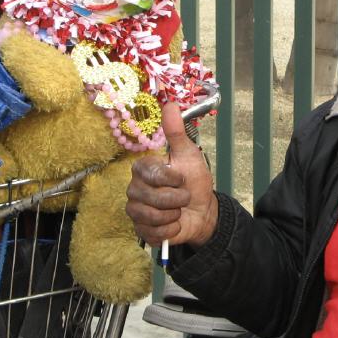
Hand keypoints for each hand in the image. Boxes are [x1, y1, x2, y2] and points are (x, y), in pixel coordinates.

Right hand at [125, 101, 217, 247]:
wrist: (202, 211)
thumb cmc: (194, 181)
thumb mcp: (189, 155)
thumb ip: (177, 133)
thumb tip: (170, 104)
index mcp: (143, 169)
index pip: (151, 174)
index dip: (171, 179)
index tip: (182, 178)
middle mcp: (134, 188)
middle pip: (152, 197)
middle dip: (176, 199)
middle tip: (183, 196)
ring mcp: (135, 210)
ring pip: (152, 216)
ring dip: (174, 214)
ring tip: (178, 209)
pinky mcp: (140, 230)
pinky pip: (154, 232)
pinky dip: (171, 229)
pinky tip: (174, 223)